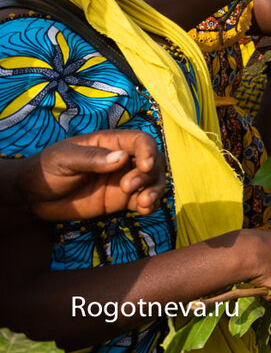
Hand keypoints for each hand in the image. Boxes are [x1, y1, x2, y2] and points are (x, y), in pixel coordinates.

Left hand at [17, 131, 165, 221]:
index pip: (141, 141)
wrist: (32, 198)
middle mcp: (122, 160)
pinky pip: (144, 200)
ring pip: (153, 181)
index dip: (148, 151)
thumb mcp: (64, 159)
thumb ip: (92, 158)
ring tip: (142, 204)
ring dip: (155, 191)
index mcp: (111, 143)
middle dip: (148, 175)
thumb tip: (122, 158)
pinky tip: (143, 210)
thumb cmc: (46, 169)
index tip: (144, 167)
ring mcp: (123, 180)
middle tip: (127, 188)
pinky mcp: (121, 200)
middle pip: (153, 161)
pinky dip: (150, 205)